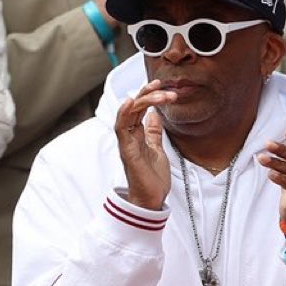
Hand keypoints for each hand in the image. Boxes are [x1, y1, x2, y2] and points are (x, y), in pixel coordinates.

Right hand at [115, 80, 175, 208]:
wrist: (152, 200)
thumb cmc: (153, 178)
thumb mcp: (157, 149)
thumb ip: (154, 132)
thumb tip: (155, 116)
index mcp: (137, 134)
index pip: (140, 107)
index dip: (149, 94)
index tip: (162, 85)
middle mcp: (130, 136)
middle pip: (134, 106)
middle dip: (149, 93)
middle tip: (164, 87)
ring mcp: (127, 142)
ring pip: (128, 112)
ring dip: (143, 100)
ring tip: (159, 94)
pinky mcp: (127, 150)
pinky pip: (121, 128)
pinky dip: (124, 114)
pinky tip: (130, 102)